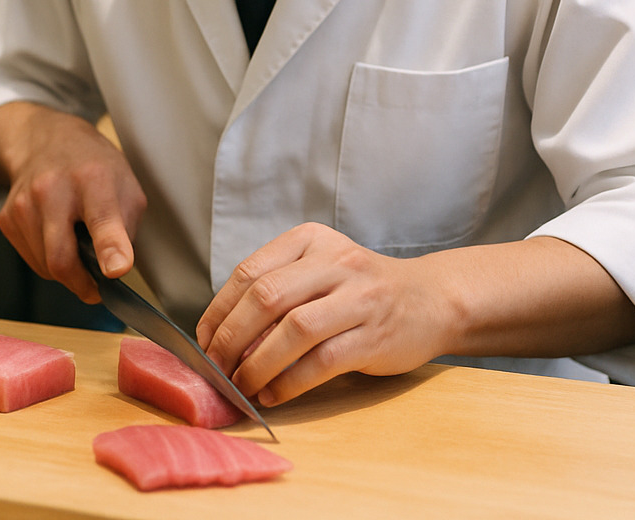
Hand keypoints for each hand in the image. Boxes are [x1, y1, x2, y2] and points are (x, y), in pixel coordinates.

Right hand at [0, 102, 146, 302]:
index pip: (102, 219)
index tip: (116, 270)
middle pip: (61, 257)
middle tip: (97, 287)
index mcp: (93, 178)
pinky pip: (32, 260)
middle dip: (83, 284)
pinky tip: (57, 236)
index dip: (110, 248)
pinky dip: (48, 260)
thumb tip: (116, 269)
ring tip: (77, 243)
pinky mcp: (7, 218)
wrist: (46, 141)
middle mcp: (53, 188)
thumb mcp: (127, 187)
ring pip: (45, 266)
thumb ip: (127, 229)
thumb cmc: (93, 168)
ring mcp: (24, 203)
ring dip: (67, 270)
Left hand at [194, 223, 451, 405]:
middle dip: (231, 337)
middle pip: (267, 297)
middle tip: (216, 368)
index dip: (219, 310)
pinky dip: (290, 382)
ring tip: (241, 385)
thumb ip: (278, 290)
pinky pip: (322, 361)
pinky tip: (273, 395)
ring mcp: (359, 297)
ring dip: (258, 363)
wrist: (431, 300)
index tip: (204, 341)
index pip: (250, 272)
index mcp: (310, 240)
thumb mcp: (319, 269)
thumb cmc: (360, 290)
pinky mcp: (375, 335)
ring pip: (294, 330)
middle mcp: (335, 262)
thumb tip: (220, 335)